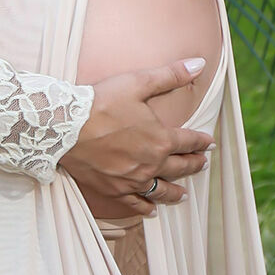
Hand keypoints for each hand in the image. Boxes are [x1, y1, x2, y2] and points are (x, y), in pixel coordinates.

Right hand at [58, 58, 215, 217]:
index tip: (209, 143)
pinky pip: (135, 203)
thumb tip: (200, 64)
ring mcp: (133, 180)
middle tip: (202, 164)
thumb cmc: (101, 102)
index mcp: (161, 139)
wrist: (65, 127)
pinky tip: (152, 209)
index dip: (201, 141)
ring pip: (162, 190)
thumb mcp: (138, 82)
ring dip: (176, 191)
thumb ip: (171, 75)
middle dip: (194, 165)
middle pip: (180, 167)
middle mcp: (152, 164)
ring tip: (184, 194)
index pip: (189, 142)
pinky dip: (146, 207)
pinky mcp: (114, 190)